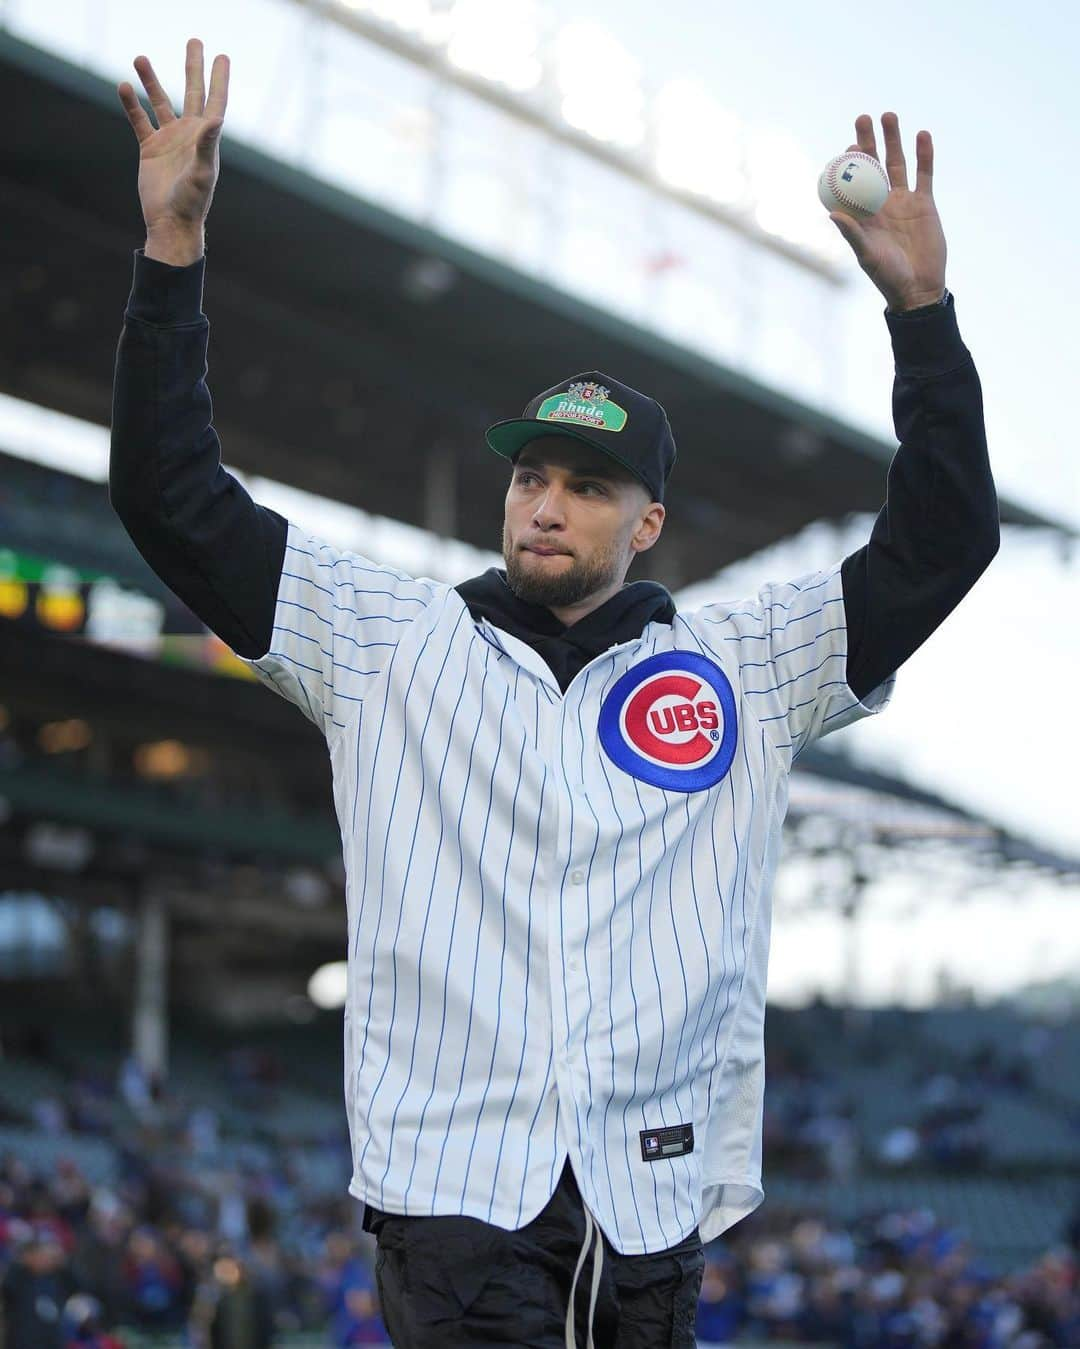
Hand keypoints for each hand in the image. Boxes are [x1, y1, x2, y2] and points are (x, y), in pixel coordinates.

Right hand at [118, 38, 229, 260]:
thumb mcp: (203, 173)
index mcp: (206, 138)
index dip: (219, 79)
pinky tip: (124, 86)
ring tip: (140, 57)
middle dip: (193, 67)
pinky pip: (139, 120)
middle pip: (192, 92)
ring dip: (151, 81)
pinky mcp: (150, 148)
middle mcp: (189, 135)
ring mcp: (169, 140)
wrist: (170, 222)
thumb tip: (216, 118)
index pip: (215, 101)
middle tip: (195, 41)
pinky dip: (131, 104)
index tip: (222, 56)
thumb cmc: (191, 202)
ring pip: (160, 102)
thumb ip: (207, 145)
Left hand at [829, 112, 946, 311]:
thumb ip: (852, 234)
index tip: (847, 147)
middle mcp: (881, 204)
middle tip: (863, 118)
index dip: (849, 164)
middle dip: (868, 142)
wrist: (918, 286)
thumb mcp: (867, 255)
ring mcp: (904, 201)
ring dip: (894, 140)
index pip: (853, 183)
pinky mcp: (925, 203)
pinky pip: (925, 174)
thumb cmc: (887, 276)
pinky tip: (922, 135)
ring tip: (889, 116)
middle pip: (873, 166)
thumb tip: (832, 214)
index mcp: (863, 215)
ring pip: (898, 163)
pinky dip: (924, 155)